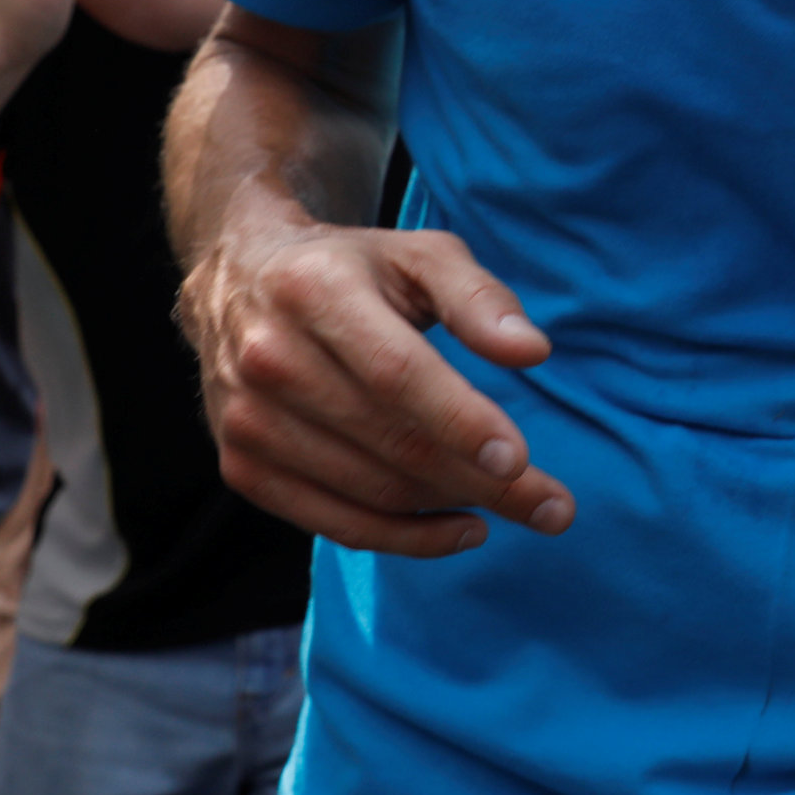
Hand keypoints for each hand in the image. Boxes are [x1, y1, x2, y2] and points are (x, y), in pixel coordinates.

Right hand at [180, 210, 573, 555]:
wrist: (239, 281)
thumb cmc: (353, 268)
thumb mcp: (420, 256)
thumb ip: (480, 297)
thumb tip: (532, 351)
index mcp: (315, 292)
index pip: (395, 373)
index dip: (460, 420)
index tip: (521, 459)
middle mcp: (270, 359)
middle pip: (391, 442)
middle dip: (483, 482)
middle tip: (555, 507)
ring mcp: (248, 420)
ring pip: (369, 490)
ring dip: (452, 509)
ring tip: (517, 506)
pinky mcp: (242, 466)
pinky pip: (334, 523)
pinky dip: (404, 538)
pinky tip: (460, 528)